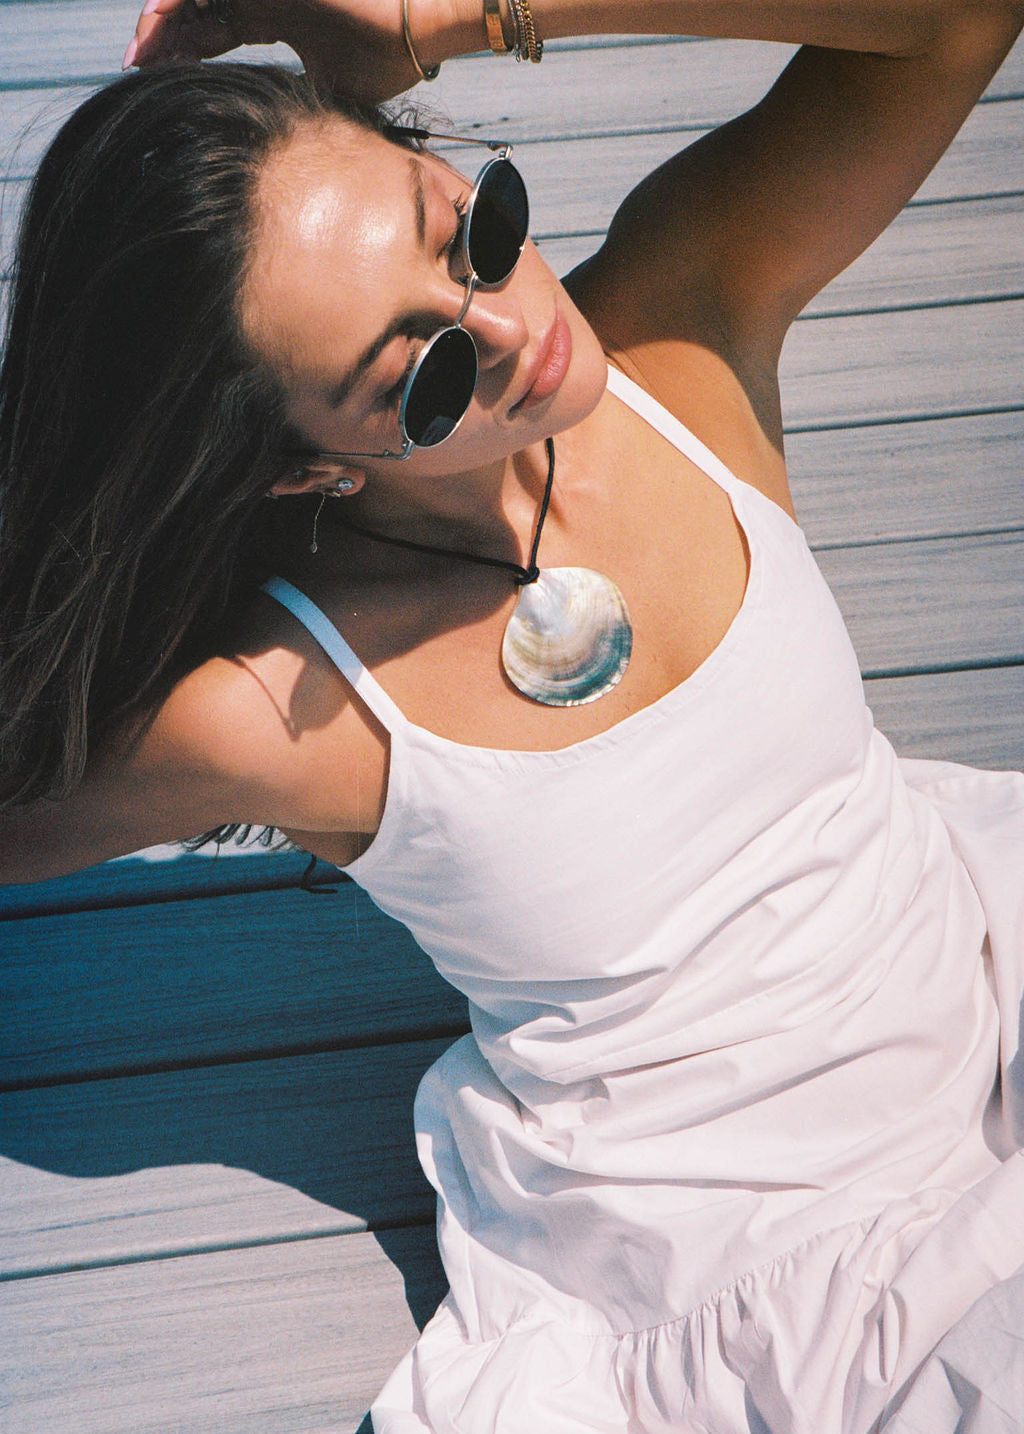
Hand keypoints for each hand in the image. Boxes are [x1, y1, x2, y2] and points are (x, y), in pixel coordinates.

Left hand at [123, 0, 453, 102]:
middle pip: (198, 9)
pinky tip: (162, 15)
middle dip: (163, 37)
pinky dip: (187, 0)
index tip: (154, 81)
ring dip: (167, 15)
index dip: (184, 53)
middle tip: (134, 64)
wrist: (420, 28)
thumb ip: (293, 104)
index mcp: (277, 16)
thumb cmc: (387, 60)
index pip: (216, 32)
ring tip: (141, 46)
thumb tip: (269, 141)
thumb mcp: (329, 93)